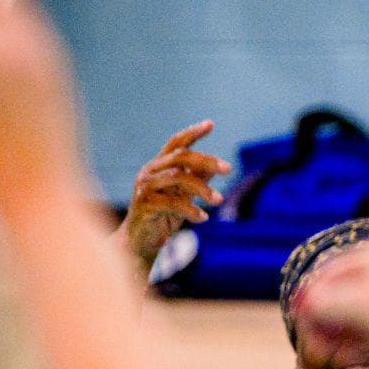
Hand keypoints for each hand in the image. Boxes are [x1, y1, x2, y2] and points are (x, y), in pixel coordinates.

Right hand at [118, 121, 231, 267]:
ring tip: (219, 200)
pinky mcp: (144, 205)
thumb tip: (215, 167)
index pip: (176, 144)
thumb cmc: (163, 218)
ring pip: (177, 177)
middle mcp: (149, 172)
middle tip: (228, 169)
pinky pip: (171, 202)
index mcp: (159, 166)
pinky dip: (190, 209)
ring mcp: (144, 187)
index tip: (210, 124)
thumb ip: (196, 181)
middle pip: (180, 157)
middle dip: (206, 160)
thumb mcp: (183, 197)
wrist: (140, 243)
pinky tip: (203, 218)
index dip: (192, 133)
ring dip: (201, 188)